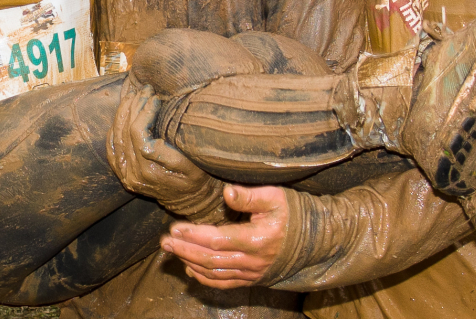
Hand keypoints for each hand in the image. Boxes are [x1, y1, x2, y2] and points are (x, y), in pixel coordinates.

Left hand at [107, 83, 227, 223]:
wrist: (189, 199)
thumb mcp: (193, 166)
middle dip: (134, 105)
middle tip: (145, 90)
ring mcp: (125, 174)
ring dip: (123, 112)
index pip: (138, 133)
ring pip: (116, 135)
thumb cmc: (195, 178)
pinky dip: (115, 127)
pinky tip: (123, 113)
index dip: (144, 111)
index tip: (156, 97)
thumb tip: (152, 139)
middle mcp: (133, 174)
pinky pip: (112, 146)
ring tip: (134, 96)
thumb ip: (171, 154)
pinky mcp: (122, 172)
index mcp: (150, 171)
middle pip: (125, 131)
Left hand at [160, 184, 289, 288]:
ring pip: (214, 272)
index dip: (194, 235)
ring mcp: (251, 272)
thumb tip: (227, 191)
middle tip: (165, 241)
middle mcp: (252, 260)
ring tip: (171, 250)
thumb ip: (249, 196)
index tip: (176, 228)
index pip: (218, 239)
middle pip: (211, 259)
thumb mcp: (274, 197)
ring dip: (190, 262)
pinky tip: (190, 268)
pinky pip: (224, 283)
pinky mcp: (251, 278)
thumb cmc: (290, 213)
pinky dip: (204, 278)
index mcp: (256, 239)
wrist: (310, 239)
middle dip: (185, 250)